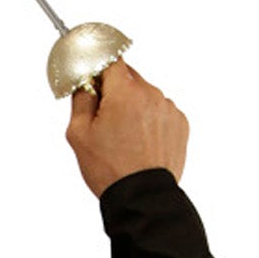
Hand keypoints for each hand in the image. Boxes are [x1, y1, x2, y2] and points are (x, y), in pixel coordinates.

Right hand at [66, 58, 188, 198]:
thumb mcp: (79, 136)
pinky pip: (160, 112)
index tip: (92, 76)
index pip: (111, 60)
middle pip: (129, 78)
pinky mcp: (180, 123)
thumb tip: (84, 82)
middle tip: (104, 120)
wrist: (142, 198)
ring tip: (124, 139)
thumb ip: (80, 100)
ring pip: (145, 96)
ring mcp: (168, 108)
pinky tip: (140, 144)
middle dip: (114, 92)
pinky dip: (149, 122)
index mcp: (125, 93)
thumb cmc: (110, 170)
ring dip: (133, 108)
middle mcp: (151, 94)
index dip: (99, 66)